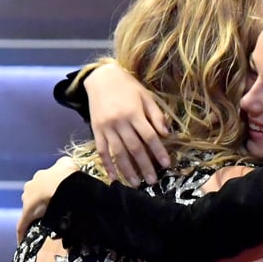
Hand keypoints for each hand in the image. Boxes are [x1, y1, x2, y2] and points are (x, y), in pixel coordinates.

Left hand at [17, 157, 78, 241]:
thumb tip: (66, 165)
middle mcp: (31, 186)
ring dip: (34, 215)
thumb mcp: (68, 163)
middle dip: (40, 202)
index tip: (56, 197)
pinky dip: (22, 232)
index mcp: (41, 176)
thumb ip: (65, 164)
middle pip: (33, 196)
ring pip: (29, 209)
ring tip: (44, 224)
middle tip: (52, 210)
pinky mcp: (26, 214)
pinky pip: (23, 224)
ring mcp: (27, 200)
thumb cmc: (67, 174)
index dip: (49, 190)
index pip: (42, 184)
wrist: (63, 184)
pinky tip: (22, 240)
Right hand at [84, 62, 169, 184]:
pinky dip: (107, 165)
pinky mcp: (96, 130)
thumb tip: (167, 134)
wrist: (101, 77)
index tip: (166, 164)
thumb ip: (156, 115)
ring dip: (127, 170)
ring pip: (118, 153)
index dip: (158, 151)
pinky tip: (114, 177)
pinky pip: (101, 151)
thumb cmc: (128, 87)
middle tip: (153, 181)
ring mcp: (106, 127)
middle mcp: (120, 122)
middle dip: (144, 166)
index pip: (149, 136)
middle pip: (134, 148)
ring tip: (136, 184)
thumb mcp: (146, 96)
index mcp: (134, 113)